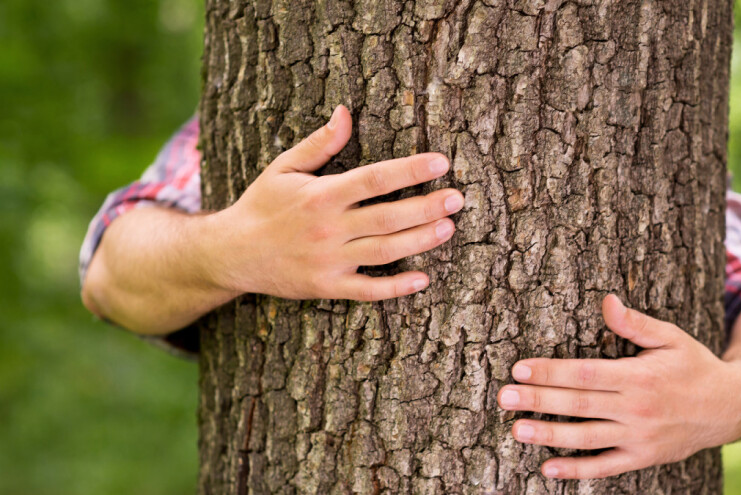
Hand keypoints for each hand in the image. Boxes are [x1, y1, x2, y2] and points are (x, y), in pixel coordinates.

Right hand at [208, 105, 463, 300]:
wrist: (231, 254)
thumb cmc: (261, 205)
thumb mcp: (283, 167)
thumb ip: (320, 143)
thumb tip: (346, 112)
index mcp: (321, 195)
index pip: (375, 179)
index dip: (410, 170)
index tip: (441, 163)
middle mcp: (328, 228)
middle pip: (388, 216)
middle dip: (426, 206)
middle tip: (458, 198)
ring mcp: (329, 260)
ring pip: (384, 251)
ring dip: (420, 240)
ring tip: (448, 228)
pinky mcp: (327, 287)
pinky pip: (367, 290)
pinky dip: (395, 288)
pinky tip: (423, 279)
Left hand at [497, 294, 740, 478]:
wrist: (732, 407)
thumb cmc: (694, 365)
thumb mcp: (671, 337)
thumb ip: (635, 323)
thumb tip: (606, 300)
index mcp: (639, 376)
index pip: (586, 374)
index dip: (551, 372)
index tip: (520, 368)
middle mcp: (637, 408)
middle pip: (579, 405)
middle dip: (539, 400)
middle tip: (504, 397)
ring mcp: (639, 437)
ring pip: (586, 438)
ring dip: (550, 435)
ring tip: (517, 430)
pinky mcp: (643, 457)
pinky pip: (606, 467)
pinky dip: (578, 470)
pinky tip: (549, 469)